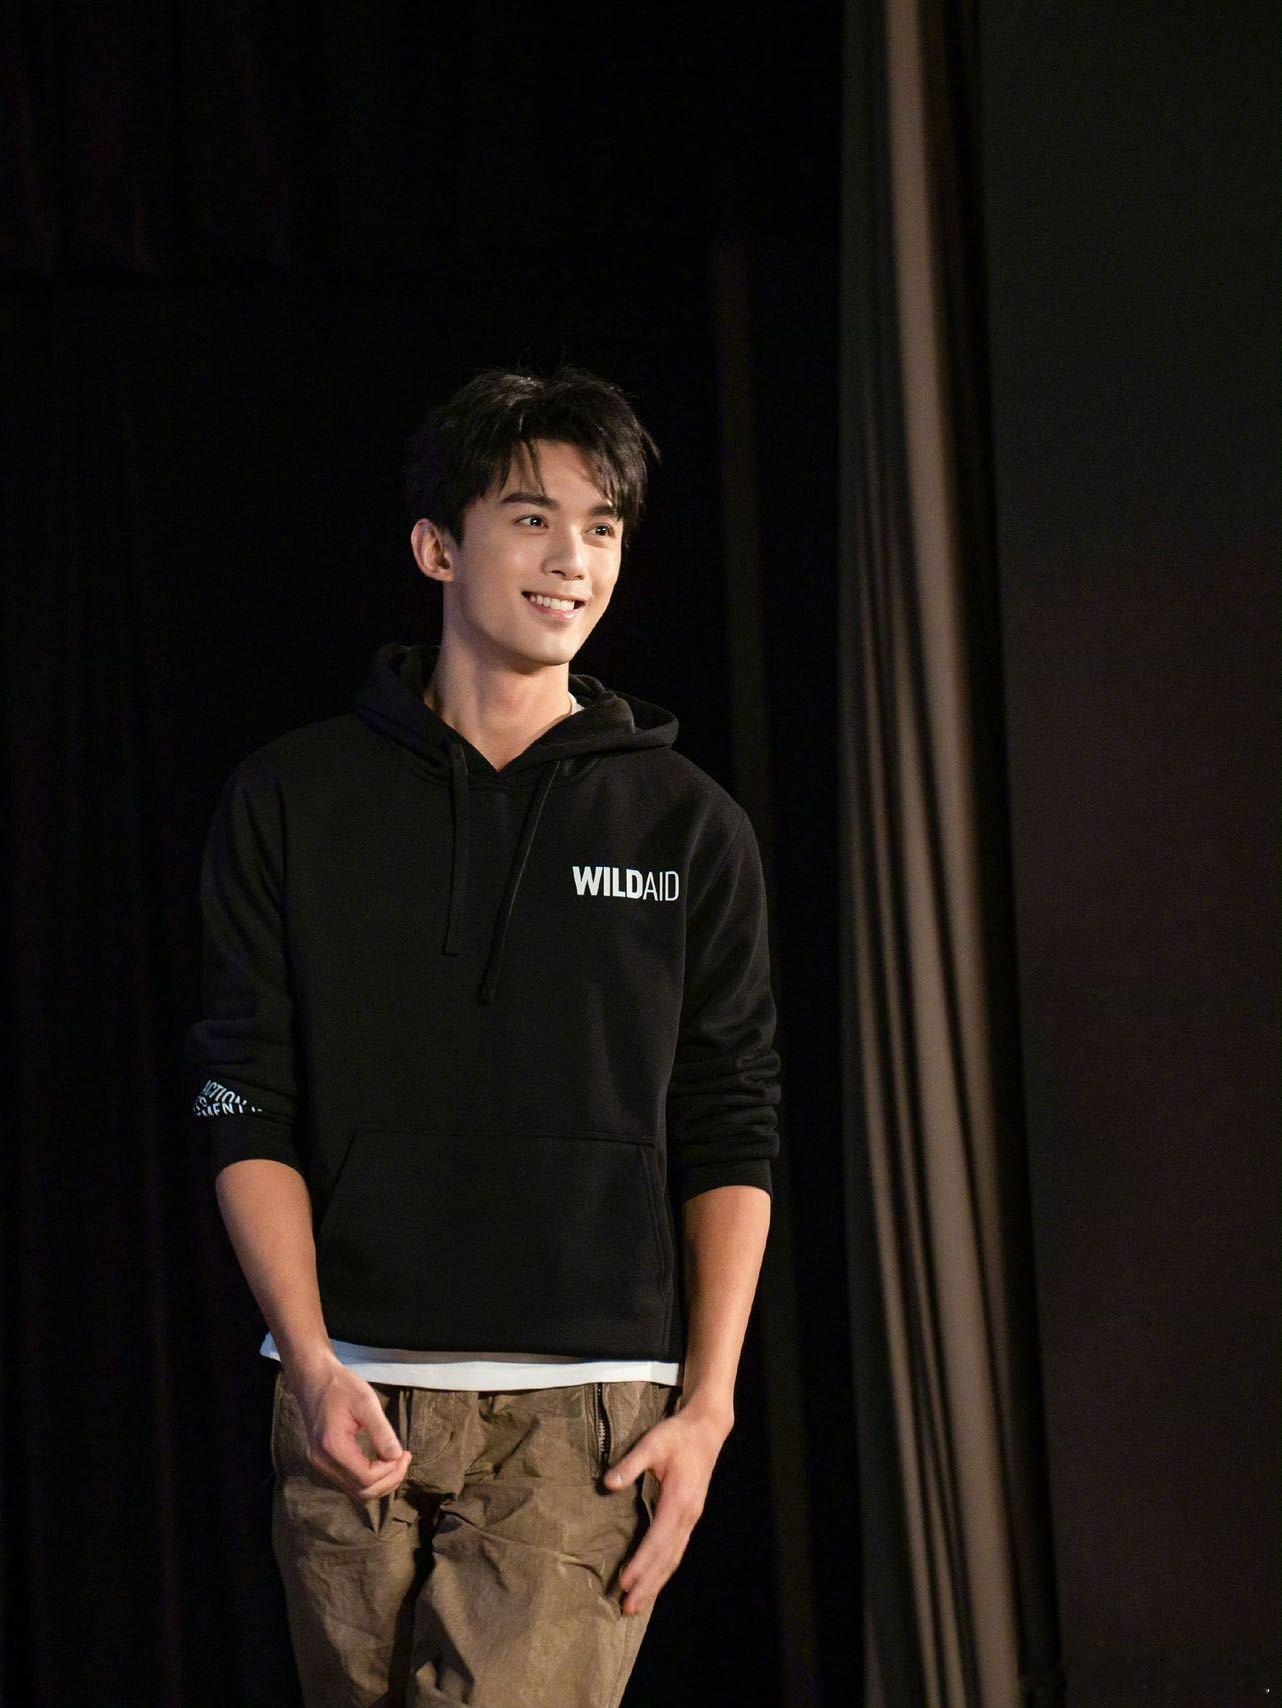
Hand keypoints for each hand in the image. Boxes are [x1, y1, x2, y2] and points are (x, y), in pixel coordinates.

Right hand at [285, 1359, 411, 1500]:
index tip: (404, 1453)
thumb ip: (382, 1431)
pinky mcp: (323, 1462)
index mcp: (333, 1446)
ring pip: (355, 1491)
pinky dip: (368, 1479)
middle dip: (388, 1480)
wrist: (313, 1379)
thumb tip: (396, 1456)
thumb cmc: (341, 1386)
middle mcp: (323, 1462)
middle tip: (404, 1459)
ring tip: (396, 1462)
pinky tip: (381, 1463)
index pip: (366, 1478)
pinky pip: (349, 1482)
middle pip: (361, 1491)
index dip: (390, 1471)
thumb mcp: (366, 1401)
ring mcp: (320, 1464)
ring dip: (379, 1482)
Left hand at [604, 1398, 732, 1616]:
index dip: (640, 1563)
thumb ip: (630, 1464)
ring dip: (657, 1582)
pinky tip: (655, 1579)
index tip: (624, 1582)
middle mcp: (687, 1516)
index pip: (656, 1541)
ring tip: (639, 1605)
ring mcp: (691, 1518)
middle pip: (666, 1558)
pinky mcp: (690, 1516)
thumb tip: (607, 1484)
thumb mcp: (652, 1443)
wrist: (707, 1429)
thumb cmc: (678, 1435)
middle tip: (628, 1608)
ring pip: (674, 1558)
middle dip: (648, 1585)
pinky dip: (665, 1569)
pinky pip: (677, 1550)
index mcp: (678, 1501)